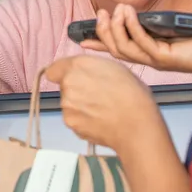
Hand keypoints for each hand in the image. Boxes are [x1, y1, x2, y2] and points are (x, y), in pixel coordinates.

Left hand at [45, 55, 162, 150]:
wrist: (137, 125)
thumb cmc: (133, 94)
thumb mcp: (115, 68)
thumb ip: (91, 67)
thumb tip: (82, 73)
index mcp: (79, 65)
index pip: (54, 69)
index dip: (64, 74)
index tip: (76, 79)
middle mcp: (68, 83)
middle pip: (64, 86)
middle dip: (76, 89)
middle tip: (96, 96)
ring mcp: (67, 105)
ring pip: (68, 103)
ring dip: (79, 106)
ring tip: (101, 110)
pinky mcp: (70, 123)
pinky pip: (73, 119)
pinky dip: (83, 120)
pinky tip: (99, 121)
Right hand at [81, 4, 191, 74]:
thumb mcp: (172, 26)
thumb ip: (154, 21)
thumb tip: (137, 8)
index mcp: (149, 52)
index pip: (117, 50)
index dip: (98, 44)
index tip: (81, 38)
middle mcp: (150, 59)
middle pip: (116, 50)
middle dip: (103, 32)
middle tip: (100, 13)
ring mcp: (156, 60)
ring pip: (125, 48)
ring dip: (116, 27)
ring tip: (116, 9)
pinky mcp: (166, 57)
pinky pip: (142, 41)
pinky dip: (132, 26)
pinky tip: (128, 12)